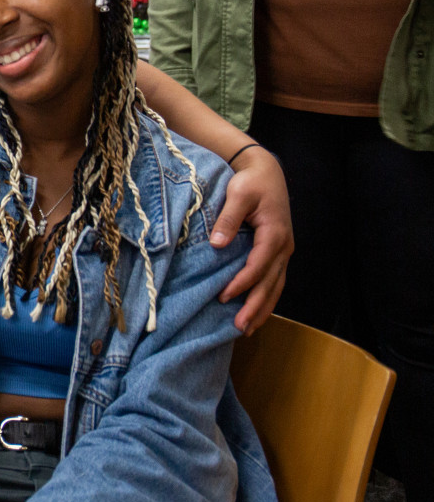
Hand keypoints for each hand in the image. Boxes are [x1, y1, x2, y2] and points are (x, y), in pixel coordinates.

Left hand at [210, 145, 291, 334]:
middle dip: (255, 306)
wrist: (267, 172)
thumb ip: (228, 218)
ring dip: (263, 308)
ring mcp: (284, 251)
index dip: (242, 282)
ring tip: (248, 329)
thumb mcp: (238, 194)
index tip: (225, 296)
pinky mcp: (279, 252)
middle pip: (270, 283)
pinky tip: (257, 312)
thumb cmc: (251, 182)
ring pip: (276, 286)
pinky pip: (275, 280)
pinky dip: (267, 298)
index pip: (258, 264)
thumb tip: (217, 243)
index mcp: (274, 233)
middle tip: (239, 327)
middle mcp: (284, 247)